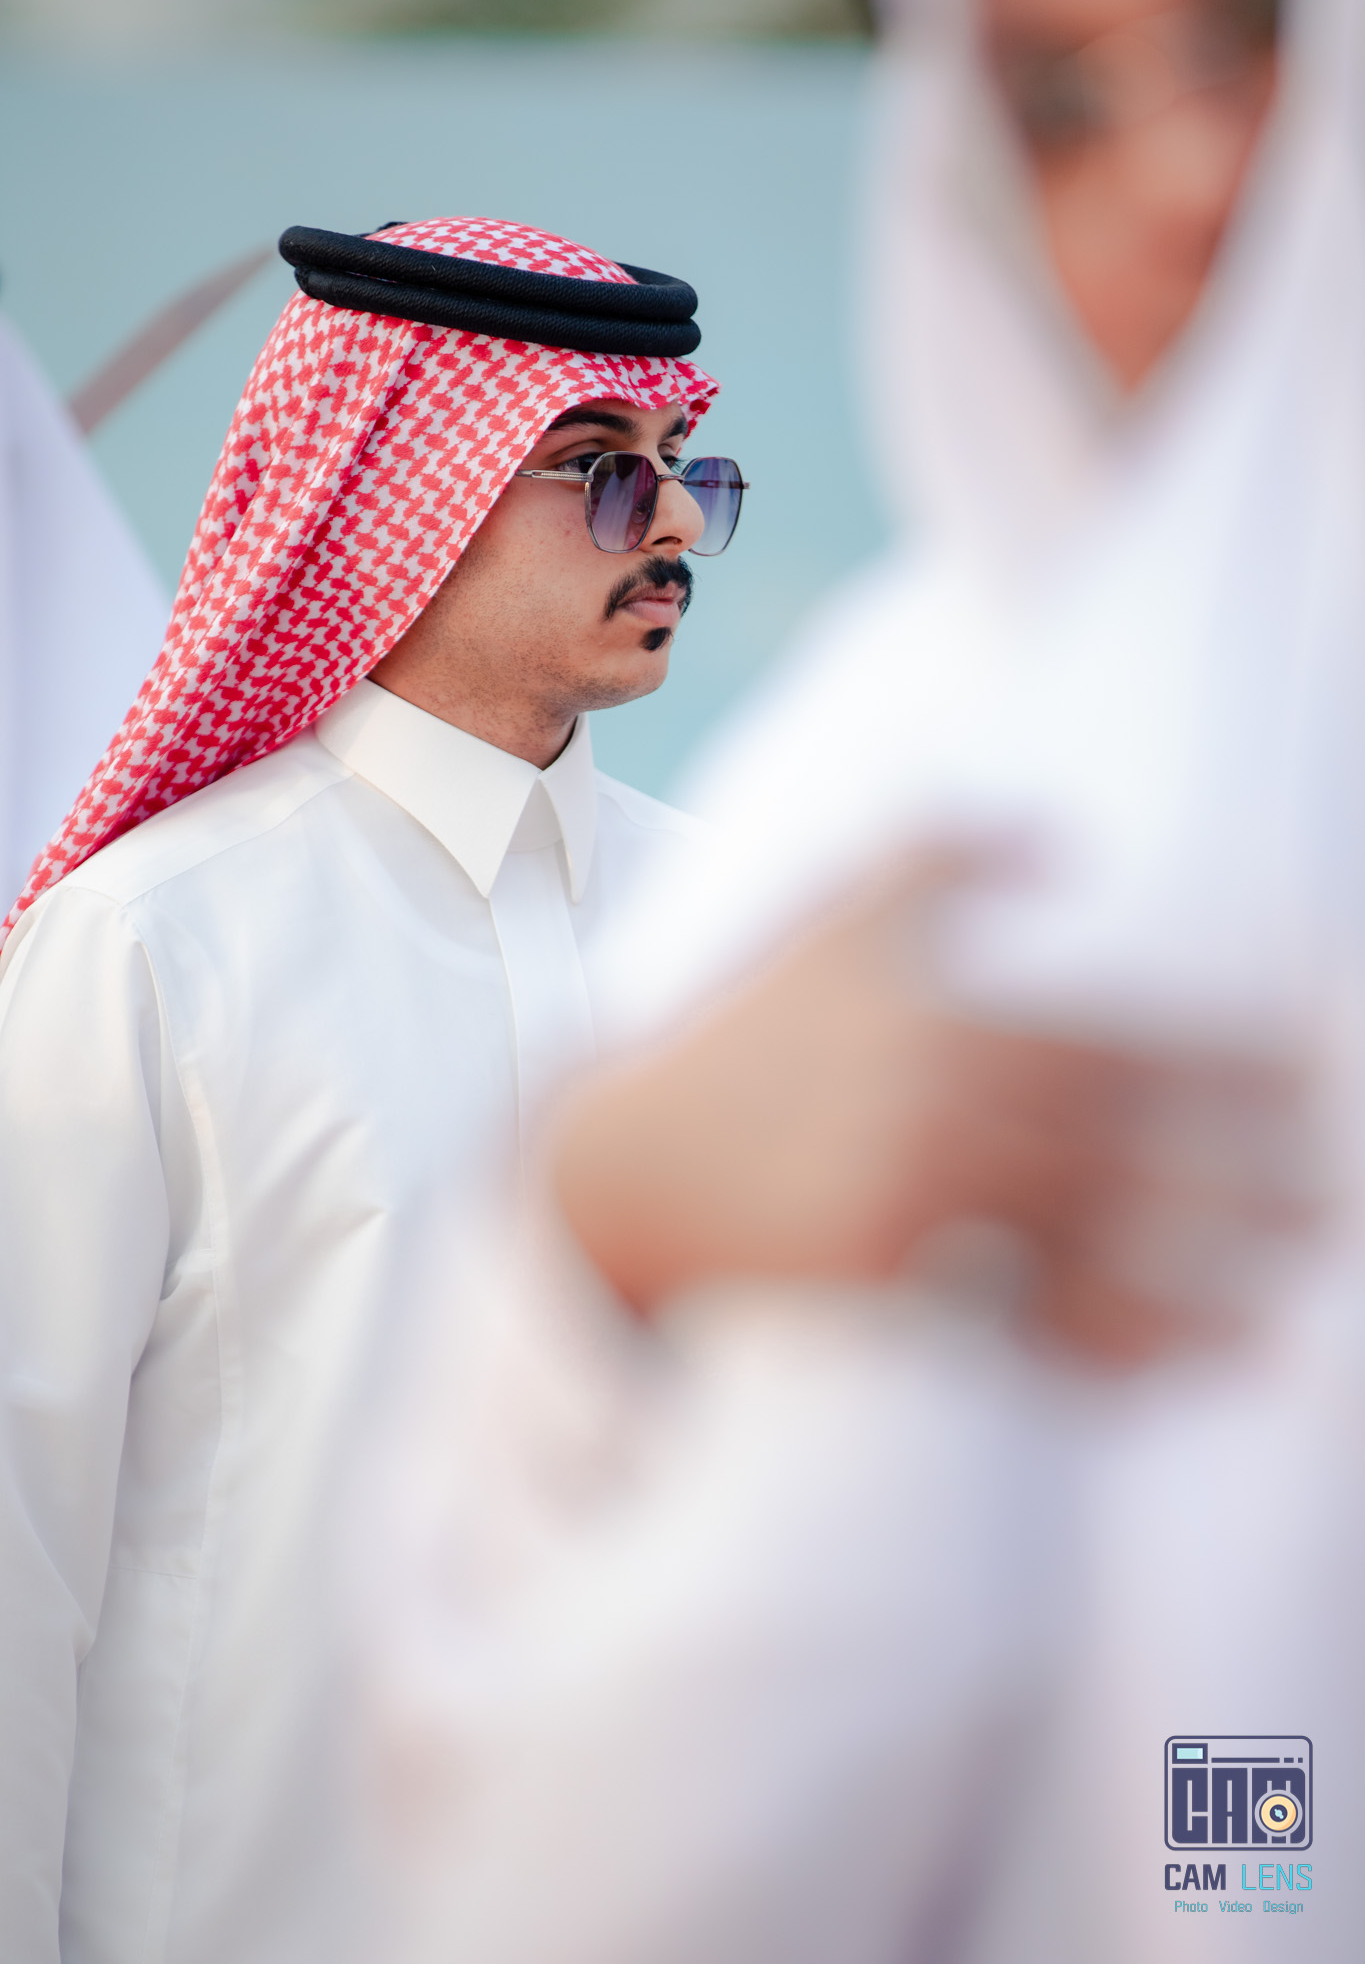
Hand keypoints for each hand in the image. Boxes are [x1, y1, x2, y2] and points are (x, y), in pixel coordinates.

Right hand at [552, 854, 1321, 1365]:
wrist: (624, 1168)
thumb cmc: (741, 1036)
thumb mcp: (831, 919)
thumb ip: (943, 857)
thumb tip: (1059, 837)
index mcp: (950, 1026)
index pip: (1121, 1049)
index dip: (1224, 1066)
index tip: (1304, 1077)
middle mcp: (946, 1120)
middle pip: (1132, 1156)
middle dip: (1245, 1176)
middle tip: (1333, 1190)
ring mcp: (919, 1219)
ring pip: (1099, 1250)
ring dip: (1211, 1272)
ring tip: (1294, 1284)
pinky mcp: (891, 1301)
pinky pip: (1028, 1327)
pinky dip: (1123, 1346)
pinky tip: (1194, 1356)